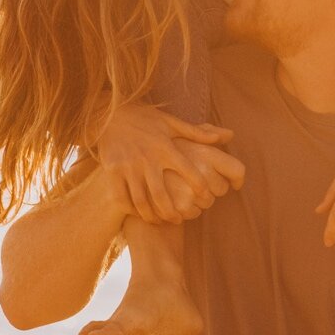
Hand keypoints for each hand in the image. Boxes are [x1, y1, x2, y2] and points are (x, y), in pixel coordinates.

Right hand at [95, 101, 243, 223]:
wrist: (108, 114)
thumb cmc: (144, 119)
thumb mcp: (171, 123)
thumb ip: (198, 133)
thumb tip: (227, 137)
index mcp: (165, 147)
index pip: (188, 171)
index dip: (200, 187)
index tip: (206, 196)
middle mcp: (147, 158)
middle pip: (162, 194)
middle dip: (172, 211)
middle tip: (180, 218)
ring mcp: (128, 166)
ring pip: (142, 200)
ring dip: (153, 215)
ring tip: (162, 220)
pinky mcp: (113, 171)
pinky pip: (123, 197)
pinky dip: (133, 209)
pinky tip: (141, 213)